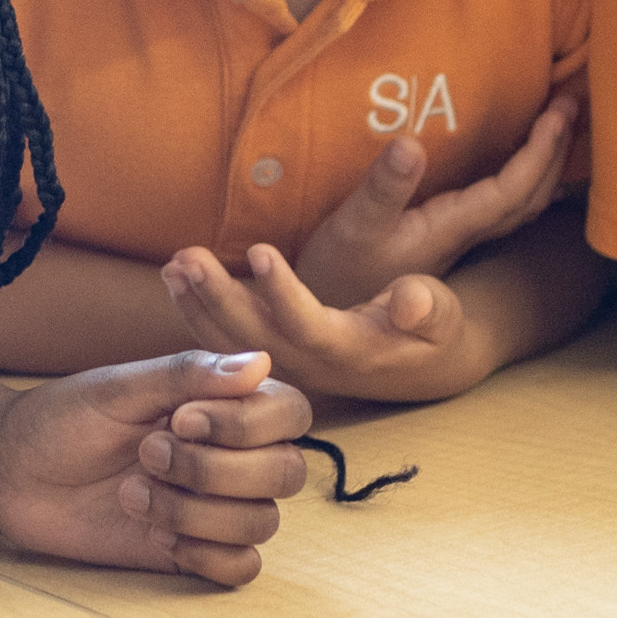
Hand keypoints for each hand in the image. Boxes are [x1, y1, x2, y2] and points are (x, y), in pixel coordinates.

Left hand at [0, 351, 316, 587]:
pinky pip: (241, 567)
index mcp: (221, 405)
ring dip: (196, 509)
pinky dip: (207, 554)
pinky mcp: (190, 551)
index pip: (290, 413)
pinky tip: (158, 535)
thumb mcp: (118, 387)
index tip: (181, 418)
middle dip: (215, 468)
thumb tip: (262, 362)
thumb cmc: (61, 419)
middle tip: (147, 453)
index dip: (248, 423)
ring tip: (132, 491)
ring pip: (262, 522)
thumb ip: (187, 374)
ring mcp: (212, 506)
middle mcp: (229, 454)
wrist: (9, 473)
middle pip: (287, 472)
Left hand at [166, 243, 489, 402]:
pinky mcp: (274, 357)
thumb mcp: (443, 317)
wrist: (422, 364)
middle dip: (219, 298)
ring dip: (199, 304)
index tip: (258, 251)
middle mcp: (312, 366)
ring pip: (234, 341)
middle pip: (256, 338)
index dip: (284, 294)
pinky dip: (198, 312)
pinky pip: (228, 340)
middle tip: (186, 258)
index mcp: (352, 352)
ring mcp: (289, 365)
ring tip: (173, 265)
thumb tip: (412, 299)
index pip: (310, 327)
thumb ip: (428, 308)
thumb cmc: (435, 331)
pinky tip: (175, 280)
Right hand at [287, 99, 575, 306]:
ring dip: (544, 165)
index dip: (542, 149)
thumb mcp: (353, 226)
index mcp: (453, 227)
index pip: (515, 188)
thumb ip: (384, 188)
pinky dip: (522, 181)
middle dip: (555, 150)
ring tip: (554, 127)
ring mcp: (459, 240)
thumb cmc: (338, 270)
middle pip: (531, 196)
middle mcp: (466, 235)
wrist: (331, 323)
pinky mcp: (445, 239)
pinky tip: (518, 166)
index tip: (560, 109)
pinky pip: (502, 208)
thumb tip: (410, 143)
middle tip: (570, 103)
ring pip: (521, 205)